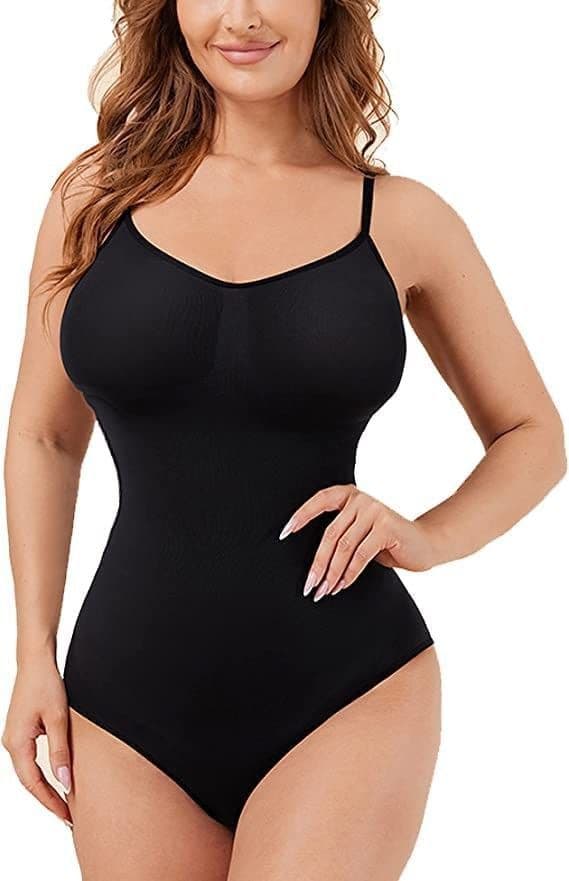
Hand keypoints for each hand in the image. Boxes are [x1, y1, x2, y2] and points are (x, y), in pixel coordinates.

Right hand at [2, 652, 72, 825]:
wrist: (36, 661)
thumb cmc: (46, 684)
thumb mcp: (58, 719)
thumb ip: (61, 752)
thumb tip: (65, 782)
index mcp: (17, 743)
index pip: (34, 783)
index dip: (50, 801)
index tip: (67, 816)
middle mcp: (11, 743)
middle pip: (29, 781)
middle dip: (48, 799)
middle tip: (69, 816)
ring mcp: (15, 737)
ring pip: (29, 771)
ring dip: (46, 787)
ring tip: (66, 802)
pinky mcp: (21, 731)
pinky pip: (31, 759)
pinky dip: (43, 772)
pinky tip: (58, 776)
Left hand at [279, 483, 437, 600]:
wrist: (425, 543)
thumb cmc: (386, 541)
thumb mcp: (359, 532)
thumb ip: (340, 534)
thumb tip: (311, 561)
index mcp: (350, 495)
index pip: (320, 500)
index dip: (301, 515)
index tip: (284, 533)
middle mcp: (360, 499)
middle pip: (330, 534)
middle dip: (318, 563)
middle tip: (309, 585)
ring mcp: (375, 511)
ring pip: (344, 547)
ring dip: (332, 573)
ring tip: (324, 590)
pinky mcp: (387, 527)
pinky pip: (361, 554)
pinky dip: (349, 573)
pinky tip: (343, 585)